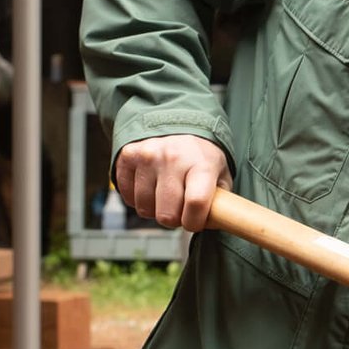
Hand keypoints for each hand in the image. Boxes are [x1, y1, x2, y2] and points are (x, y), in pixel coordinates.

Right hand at [115, 134, 229, 232]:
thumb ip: (219, 203)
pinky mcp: (129, 156)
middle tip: (179, 208)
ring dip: (155, 209)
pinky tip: (150, 188)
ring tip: (165, 195)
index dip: (194, 222)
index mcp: (202, 164)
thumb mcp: (221, 175)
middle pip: (167, 214)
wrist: (178, 124)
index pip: (196, 203)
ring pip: (145, 208)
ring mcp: (149, 155)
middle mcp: (173, 158)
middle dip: (174, 219)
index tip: (193, 222)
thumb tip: (212, 224)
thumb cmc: (200, 157)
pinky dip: (137, 199)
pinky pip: (127, 196)